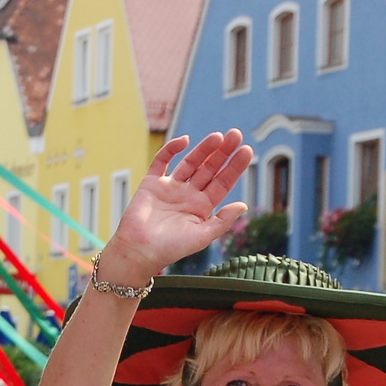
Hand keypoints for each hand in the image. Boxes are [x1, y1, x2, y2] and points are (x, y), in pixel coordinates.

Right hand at [100, 130, 253, 282]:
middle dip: (222, 152)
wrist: (139, 251)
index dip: (234, 167)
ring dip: (204, 149)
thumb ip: (222, 221)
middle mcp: (188, 195)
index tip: (247, 151)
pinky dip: (171, 149)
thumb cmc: (170, 249)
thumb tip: (244, 205)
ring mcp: (170, 187)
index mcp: (202, 207)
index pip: (222, 183)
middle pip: (209, 168)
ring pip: (190, 162)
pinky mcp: (152, 183)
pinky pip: (162, 161)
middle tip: (236, 134)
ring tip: (218, 136)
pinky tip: (185, 141)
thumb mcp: (202, 237)